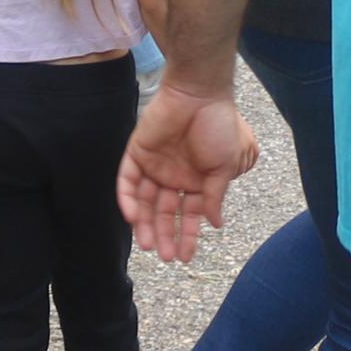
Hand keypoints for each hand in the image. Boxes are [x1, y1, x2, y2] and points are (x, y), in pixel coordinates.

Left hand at [119, 80, 261, 261]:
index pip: (189, 214)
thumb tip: (216, 224)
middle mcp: (174, 176)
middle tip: (165, 257)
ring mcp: (154, 165)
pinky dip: (127, 199)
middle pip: (165, 212)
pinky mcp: (137, 153)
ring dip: (145, 223)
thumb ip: (215, 195)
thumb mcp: (223, 166)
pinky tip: (133, 216)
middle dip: (165, 234)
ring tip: (148, 244)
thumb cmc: (218, 125)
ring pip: (145, 202)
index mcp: (196, 179)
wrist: (198, 93)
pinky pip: (127, 180)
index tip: (186, 257)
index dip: (187, 235)